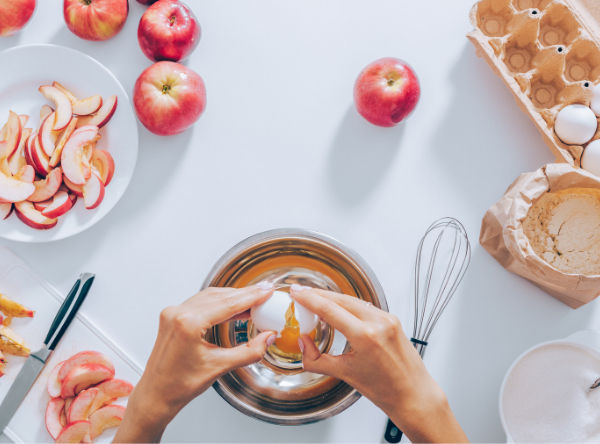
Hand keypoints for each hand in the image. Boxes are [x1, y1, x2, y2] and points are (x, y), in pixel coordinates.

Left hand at [114, 284, 274, 442]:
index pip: (228, 304)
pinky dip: (219, 303)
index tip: (266, 291)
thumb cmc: (179, 386)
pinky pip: (200, 302)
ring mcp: (173, 313)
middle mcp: (178, 313)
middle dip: (244, 294)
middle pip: (220, 296)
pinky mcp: (172, 316)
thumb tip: (267, 338)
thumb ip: (249, 351)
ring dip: (232, 297)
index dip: (251, 296)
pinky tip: (232, 307)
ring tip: (253, 300)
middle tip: (264, 293)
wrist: (156, 395)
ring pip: (210, 297)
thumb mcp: (219, 367)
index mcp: (189, 324)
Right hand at [290, 285, 466, 442]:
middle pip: (340, 299)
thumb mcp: (345, 375)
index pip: (330, 310)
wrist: (413, 395)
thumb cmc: (385, 390)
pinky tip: (339, 309)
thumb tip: (304, 344)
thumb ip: (317, 359)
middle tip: (301, 293)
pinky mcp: (392, 319)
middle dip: (318, 295)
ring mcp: (387, 319)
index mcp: (366, 336)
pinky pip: (365, 307)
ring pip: (353, 300)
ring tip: (316, 301)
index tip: (297, 293)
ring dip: (333, 299)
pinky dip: (348, 305)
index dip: (309, 299)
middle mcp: (378, 323)